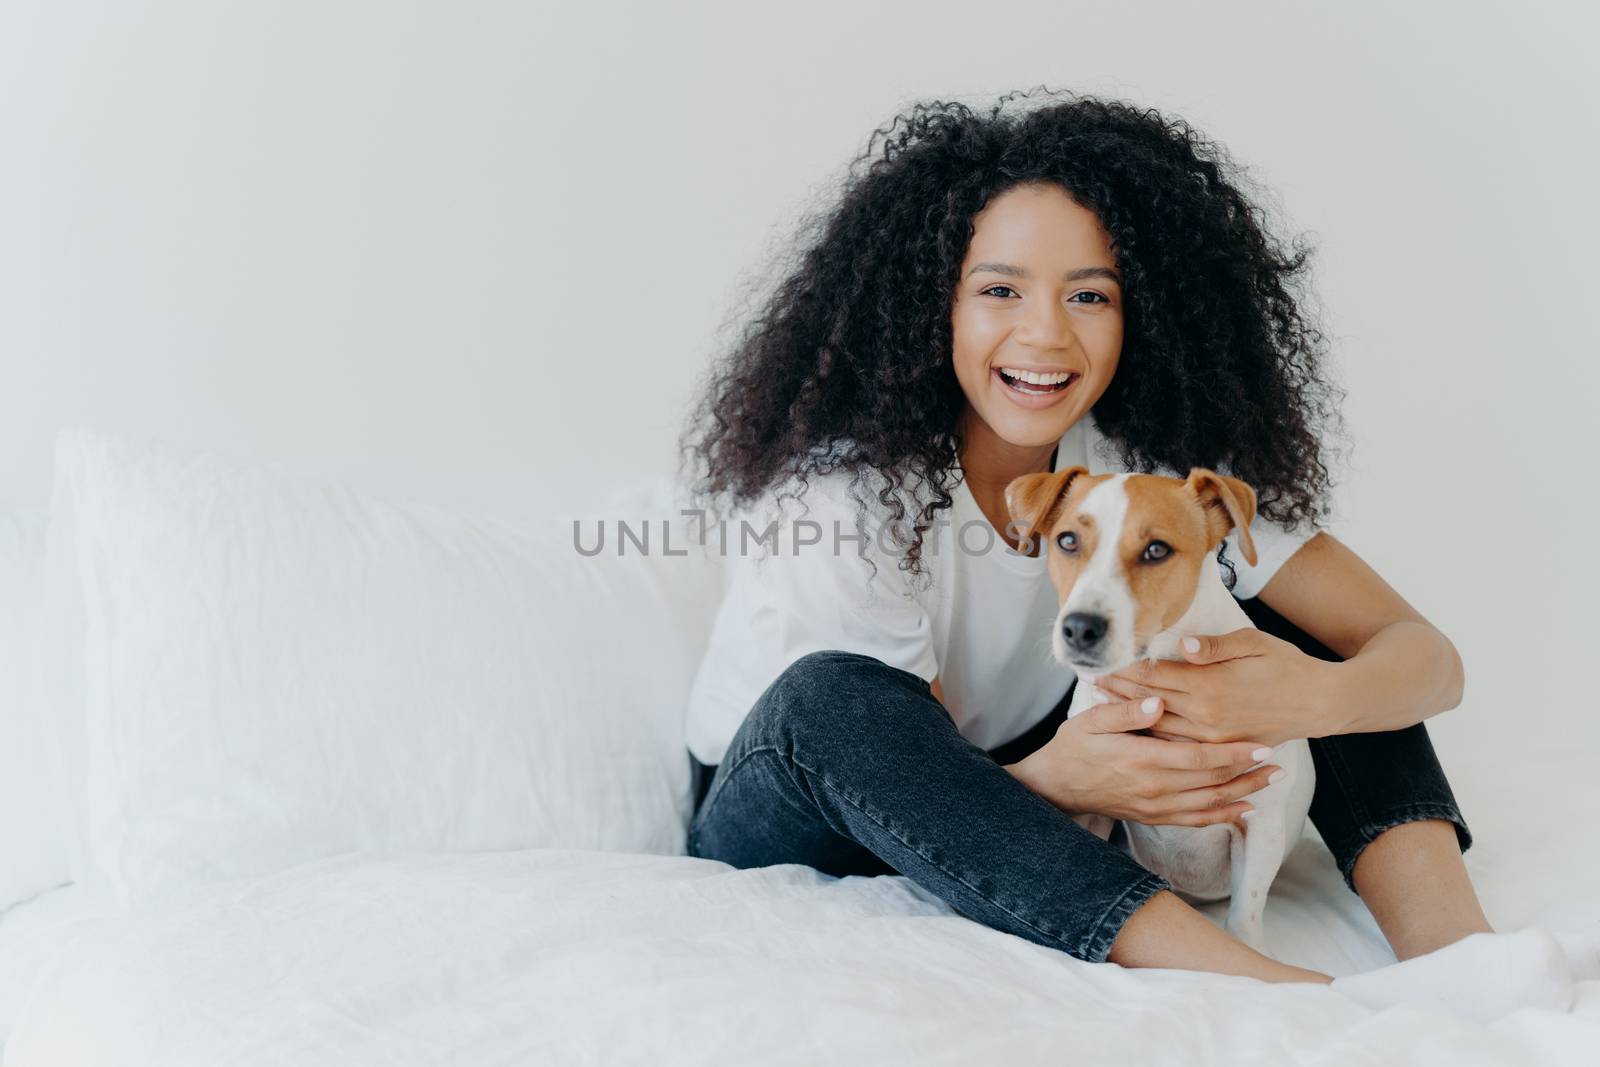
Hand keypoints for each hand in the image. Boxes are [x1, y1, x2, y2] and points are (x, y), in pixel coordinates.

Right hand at [1008, 696, 1281, 827]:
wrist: (1056, 786)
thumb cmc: (1074, 746)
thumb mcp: (1092, 720)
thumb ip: (1126, 711)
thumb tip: (1159, 702)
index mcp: (1142, 759)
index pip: (1199, 758)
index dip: (1233, 754)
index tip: (1262, 745)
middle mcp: (1154, 788)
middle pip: (1212, 782)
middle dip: (1248, 772)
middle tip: (1279, 762)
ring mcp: (1155, 807)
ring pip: (1210, 803)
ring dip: (1243, 793)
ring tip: (1272, 782)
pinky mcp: (1154, 817)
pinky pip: (1195, 820)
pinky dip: (1223, 816)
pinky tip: (1245, 810)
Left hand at [1092, 629, 1335, 746]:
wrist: (1320, 702)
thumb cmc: (1287, 665)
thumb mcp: (1252, 644)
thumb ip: (1213, 647)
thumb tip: (1182, 645)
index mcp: (1209, 686)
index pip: (1154, 678)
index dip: (1125, 670)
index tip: (1101, 663)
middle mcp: (1205, 715)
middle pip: (1150, 702)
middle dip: (1119, 690)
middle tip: (1091, 681)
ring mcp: (1212, 736)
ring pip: (1160, 727)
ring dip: (1131, 714)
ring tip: (1104, 703)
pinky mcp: (1222, 747)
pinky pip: (1180, 744)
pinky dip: (1156, 734)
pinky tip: (1140, 728)